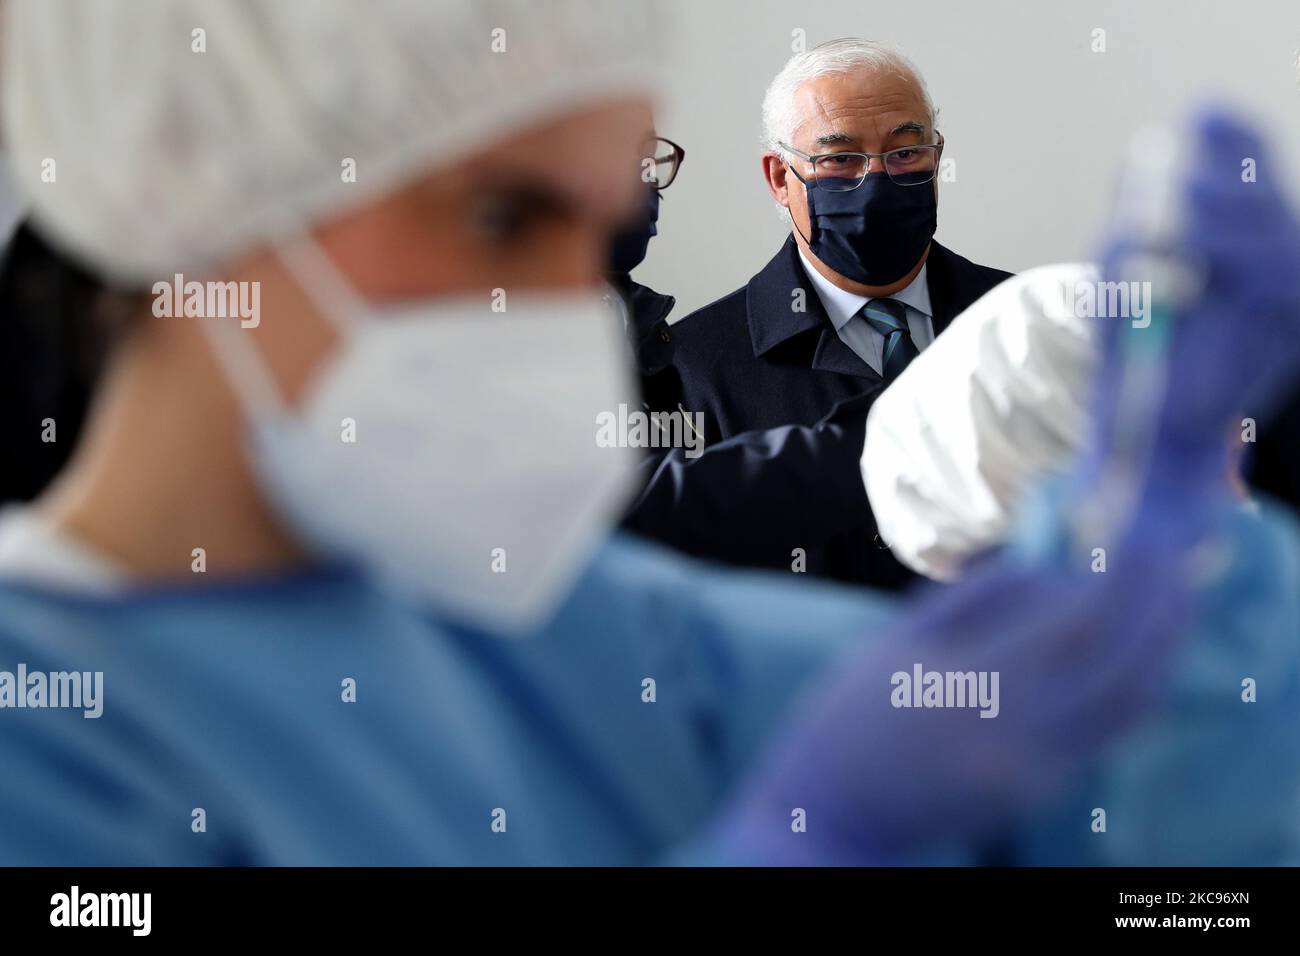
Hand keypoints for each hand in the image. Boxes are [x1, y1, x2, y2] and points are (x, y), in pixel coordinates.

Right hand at [717, 525, 1191, 863]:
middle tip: (1171, 559)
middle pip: (1121, 663)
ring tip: (1171, 600)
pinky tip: (1136, 653)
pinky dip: (1132, 689)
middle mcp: (1017, 731)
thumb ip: (973, 599)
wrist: (833, 810)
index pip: (1075, 621)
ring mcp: (1036, 770)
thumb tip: (1051, 564)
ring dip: (1160, 650)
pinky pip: (1105, 735)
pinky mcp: (1041, 794)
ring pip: (1128, 706)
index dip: (1115, 577)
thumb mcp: (896, 640)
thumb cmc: (850, 713)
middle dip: (1158, 607)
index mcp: (972, 680)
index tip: (1129, 536)